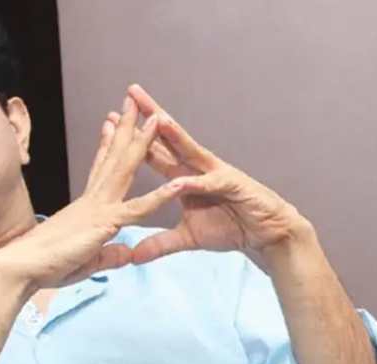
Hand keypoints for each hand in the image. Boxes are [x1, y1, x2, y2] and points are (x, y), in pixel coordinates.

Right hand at [0, 92, 182, 290]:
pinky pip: (138, 209)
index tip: (111, 124)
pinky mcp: (104, 225)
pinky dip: (160, 197)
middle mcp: (92, 200)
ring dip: (143, 142)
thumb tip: (128, 253)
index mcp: (86, 206)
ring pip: (126, 169)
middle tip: (134, 103)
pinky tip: (179, 184)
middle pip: (114, 158)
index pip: (100, 169)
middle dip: (126, 129)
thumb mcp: (85, 261)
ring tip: (157, 117)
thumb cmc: (43, 266)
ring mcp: (98, 208)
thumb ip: (109, 255)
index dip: (108, 146)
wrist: (21, 267)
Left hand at [124, 84, 313, 263]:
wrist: (266, 233)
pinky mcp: (233, 185)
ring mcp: (215, 173)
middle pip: (168, 139)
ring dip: (174, 135)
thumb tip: (133, 256)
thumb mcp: (187, 237)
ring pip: (190, 150)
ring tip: (156, 118)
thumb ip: (159, 243)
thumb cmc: (230, 226)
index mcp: (181, 177)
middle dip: (150, 116)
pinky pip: (212, 182)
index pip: (152, 152)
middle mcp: (196, 168)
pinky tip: (184, 179)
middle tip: (132, 93)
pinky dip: (198, 182)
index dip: (132, 138)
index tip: (110, 121)